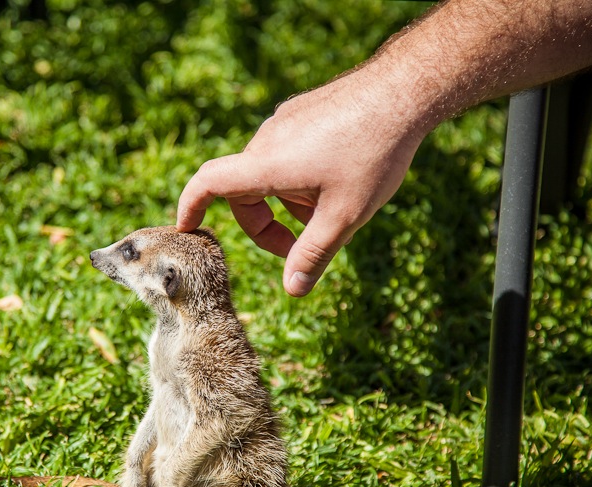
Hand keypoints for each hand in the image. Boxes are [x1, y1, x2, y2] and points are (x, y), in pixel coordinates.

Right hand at [176, 69, 424, 296]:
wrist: (405, 91)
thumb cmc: (373, 154)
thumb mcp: (344, 216)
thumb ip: (313, 255)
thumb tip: (292, 291)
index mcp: (265, 165)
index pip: (207, 184)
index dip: (190, 207)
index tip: (187, 229)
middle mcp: (267, 139)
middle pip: (244, 190)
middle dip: (264, 225)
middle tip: (298, 250)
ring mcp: (287, 121)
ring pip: (271, 173)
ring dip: (288, 202)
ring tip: (329, 215)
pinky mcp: (306, 111)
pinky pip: (289, 151)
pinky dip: (300, 178)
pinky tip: (339, 183)